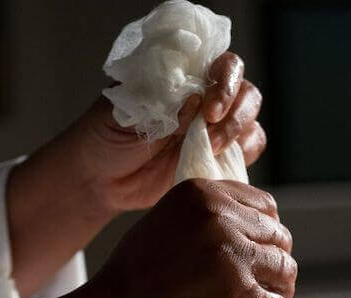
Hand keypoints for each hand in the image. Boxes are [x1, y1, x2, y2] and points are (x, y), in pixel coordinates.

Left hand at [68, 52, 265, 214]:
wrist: (100, 178)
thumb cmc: (107, 135)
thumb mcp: (127, 111)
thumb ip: (161, 102)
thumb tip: (196, 99)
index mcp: (185, 75)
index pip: (223, 65)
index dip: (224, 83)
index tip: (207, 108)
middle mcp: (205, 98)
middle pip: (245, 92)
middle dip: (235, 113)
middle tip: (211, 134)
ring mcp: (213, 130)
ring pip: (250, 122)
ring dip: (239, 135)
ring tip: (212, 150)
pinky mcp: (215, 160)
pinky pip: (245, 153)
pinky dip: (242, 157)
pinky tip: (218, 163)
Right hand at [80, 178, 295, 297]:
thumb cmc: (127, 286)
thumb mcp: (161, 228)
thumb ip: (201, 222)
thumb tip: (243, 234)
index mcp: (201, 195)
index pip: (263, 206)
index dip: (265, 236)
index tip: (253, 259)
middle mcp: (220, 219)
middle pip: (278, 238)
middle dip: (272, 266)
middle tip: (256, 291)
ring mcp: (232, 259)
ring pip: (284, 271)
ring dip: (275, 294)